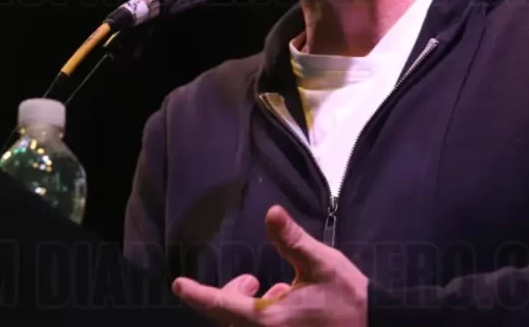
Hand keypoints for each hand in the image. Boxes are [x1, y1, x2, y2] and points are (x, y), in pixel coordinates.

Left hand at [172, 205, 367, 325]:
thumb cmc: (349, 299)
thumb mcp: (321, 264)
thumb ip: (292, 240)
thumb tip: (272, 213)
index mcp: (268, 320)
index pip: (220, 305)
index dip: (196, 294)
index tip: (178, 284)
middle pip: (226, 320)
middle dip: (225, 298)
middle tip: (248, 280)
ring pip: (241, 326)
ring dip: (243, 307)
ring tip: (266, 287)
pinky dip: (259, 317)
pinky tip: (283, 300)